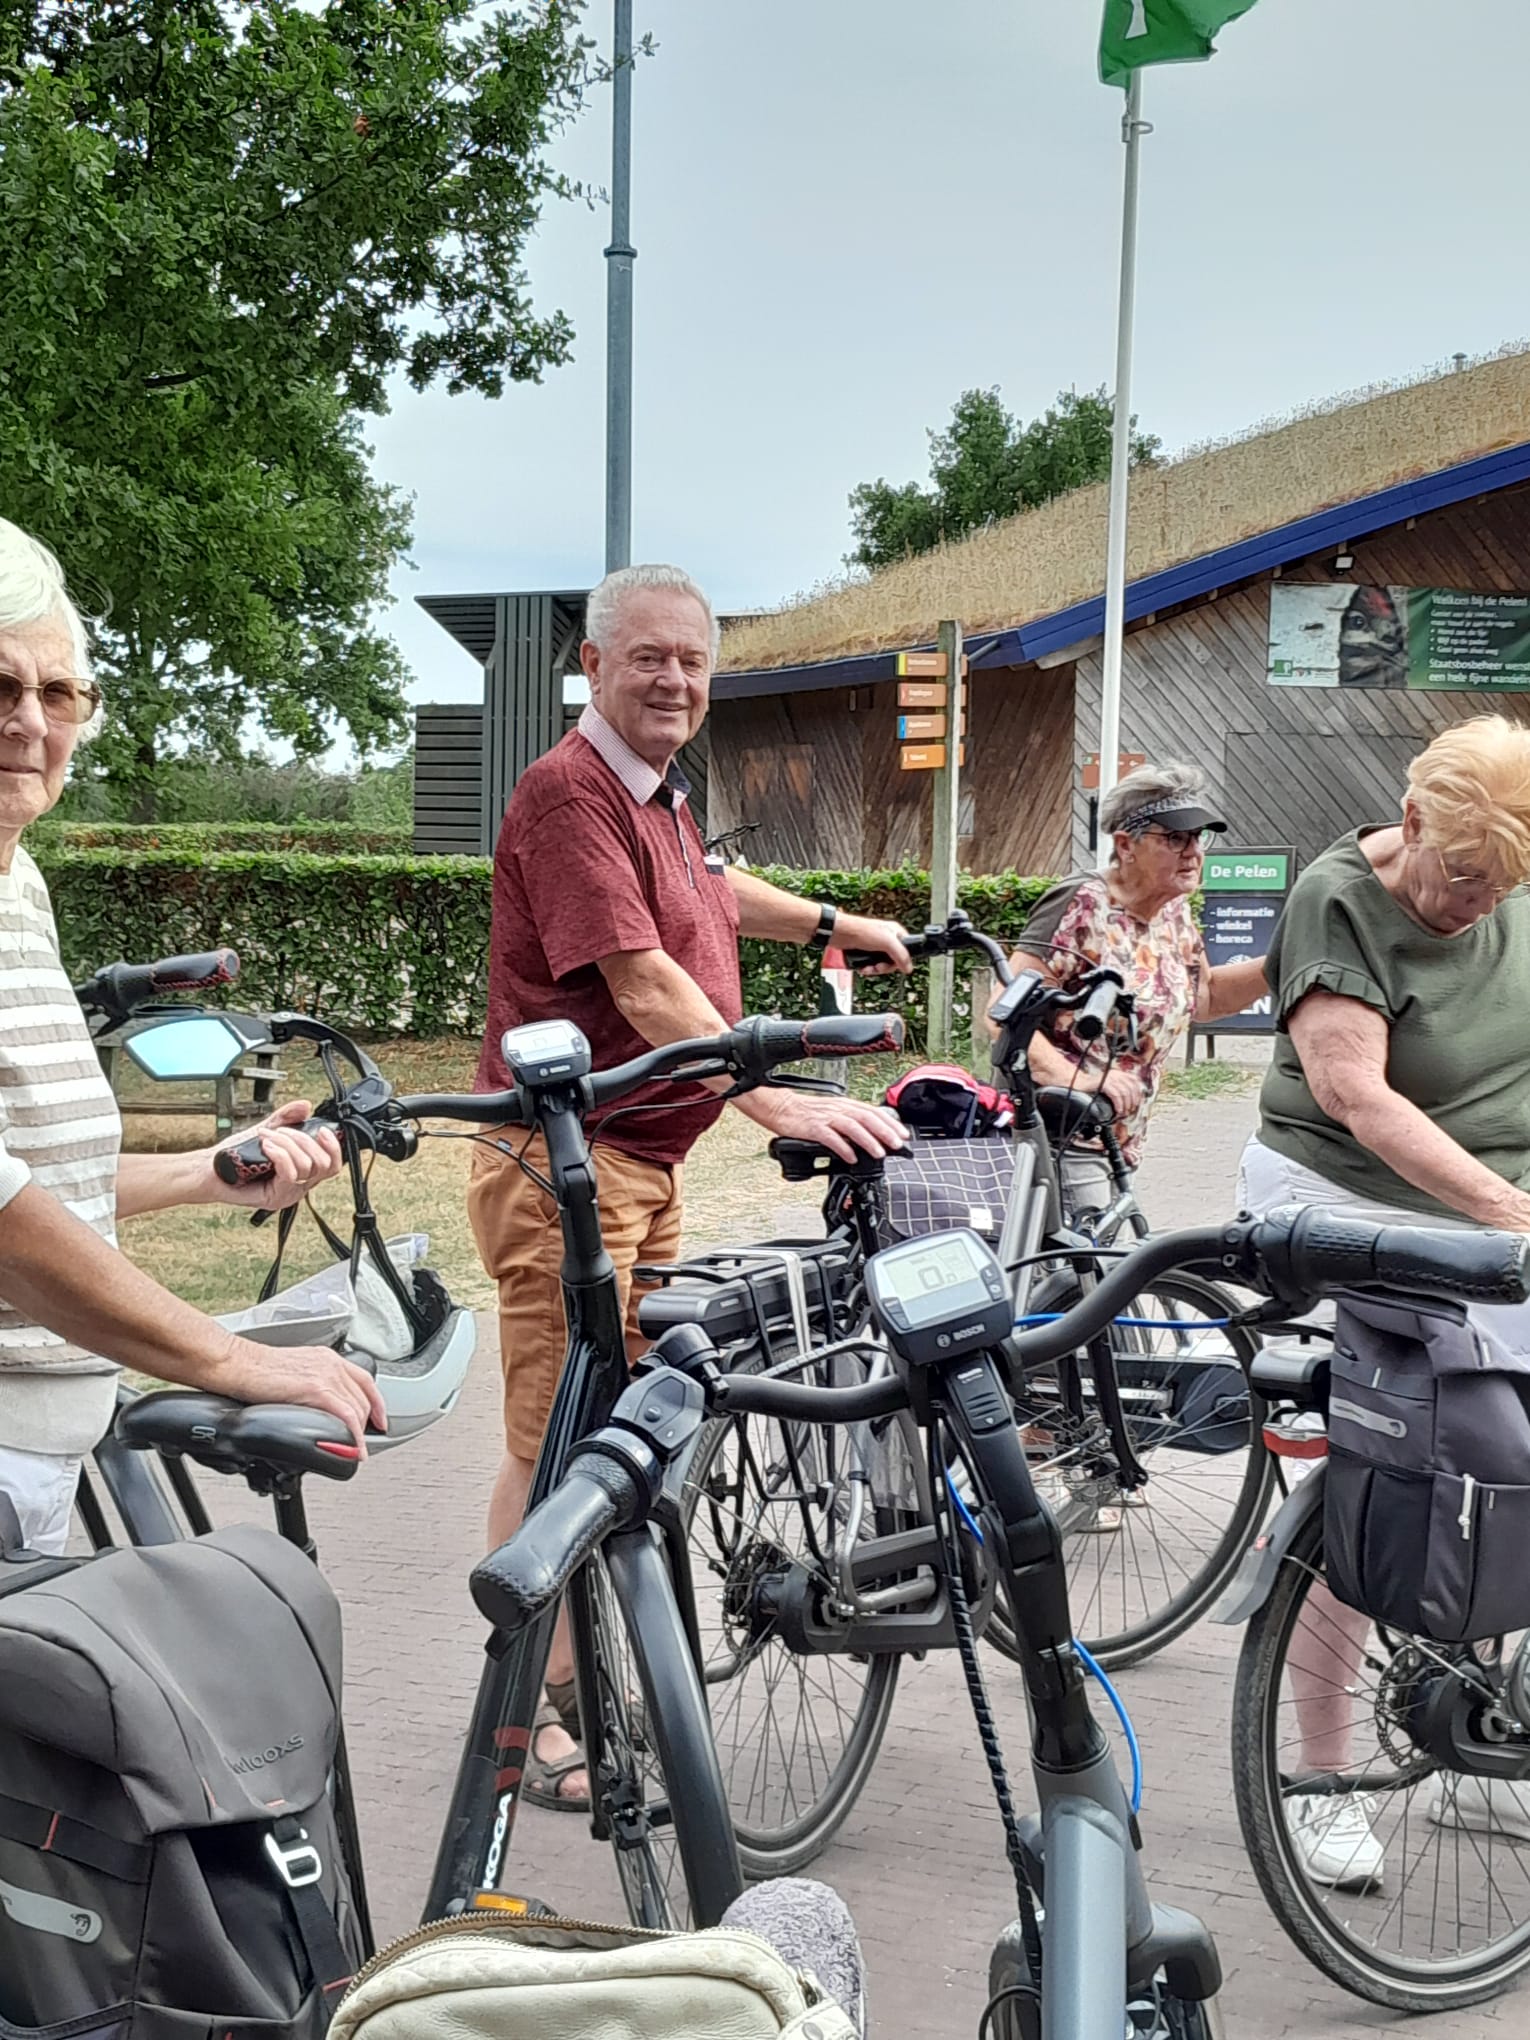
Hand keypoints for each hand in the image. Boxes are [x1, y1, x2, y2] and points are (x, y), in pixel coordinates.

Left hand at [206, 1100, 343, 1211]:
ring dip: (287, 1144)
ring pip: (306, 1167)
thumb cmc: (235, 1155)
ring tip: (267, 1138)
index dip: (335, 1147)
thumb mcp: (267, 1130)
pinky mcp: (274, 1198)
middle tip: (282, 1131)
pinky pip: (290, 1174)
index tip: (322, 1130)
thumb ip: (286, 1118)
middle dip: (305, 1141)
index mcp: (302, 1172)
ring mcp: (288, 1194)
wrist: (209, 1169)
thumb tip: (305, 1106)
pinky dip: (280, 1154)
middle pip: (324, 1165)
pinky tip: (267, 1147)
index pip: (333, 1165)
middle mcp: (298, 1185)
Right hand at [208, 1335, 386, 1449]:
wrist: (237, 1364)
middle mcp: (331, 1364)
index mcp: (327, 1358)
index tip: (379, 1420)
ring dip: (360, 1435)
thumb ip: (311, 1386)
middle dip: (367, 1425)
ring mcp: (326, 1375)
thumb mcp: (294, 1373)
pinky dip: (353, 1436)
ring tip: (356, 1452)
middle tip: (361, 1444)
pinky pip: (346, 1416)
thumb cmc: (255, 1370)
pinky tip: (352, 1449)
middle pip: (364, 1399)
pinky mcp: (316, 1389)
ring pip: (358, 1409)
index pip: (365, 1381)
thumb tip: (317, 1409)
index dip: (377, 1404)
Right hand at [741, 1086, 908, 1163]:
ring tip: (879, 1153)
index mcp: (845, 1105)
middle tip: (897, 1144)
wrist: (781, 1108)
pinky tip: (851, 1157)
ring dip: (868, 1140)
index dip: (890, 1123)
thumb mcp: (833, 1114)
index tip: (903, 1134)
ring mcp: (826, 1118)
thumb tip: (870, 1138)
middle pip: (867, 1118)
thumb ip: (850, 1123)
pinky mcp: (813, 1127)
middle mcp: (838, 1109)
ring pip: (853, 1127)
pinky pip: (831, 1137)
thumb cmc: (806, 1113)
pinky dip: (843, 1148)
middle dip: (885, 1131)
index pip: (873, 1112)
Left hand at [833, 913, 912, 975]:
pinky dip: (868, 968)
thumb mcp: (886, 942)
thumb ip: (900, 955)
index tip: (894, 965)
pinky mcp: (866, 951)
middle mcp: (887, 938)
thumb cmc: (861, 931)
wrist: (839, 933)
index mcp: (896, 932)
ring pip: (882, 964)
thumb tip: (908, 968)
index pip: (907, 951)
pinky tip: (863, 968)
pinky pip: (872, 964)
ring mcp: (876, 945)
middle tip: (878, 967)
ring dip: (875, 969)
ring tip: (868, 968)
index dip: (900, 961)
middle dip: (885, 967)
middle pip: (894, 960)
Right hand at [1096, 1069, 1144, 1118]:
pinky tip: (1118, 1110)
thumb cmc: (1093, 1088)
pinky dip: (1119, 1104)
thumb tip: (1131, 1099)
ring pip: (1124, 1092)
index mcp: (1118, 1073)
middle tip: (1130, 1110)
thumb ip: (1119, 1088)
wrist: (1078, 1085)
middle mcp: (1115, 1074)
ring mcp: (1109, 1078)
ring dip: (1126, 1104)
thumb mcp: (1109, 1085)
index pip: (1134, 1080)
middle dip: (1133, 1101)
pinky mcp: (1103, 1084)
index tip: (1137, 1102)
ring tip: (1124, 1112)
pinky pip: (1115, 1095)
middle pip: (1131, 1087)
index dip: (1138, 1092)